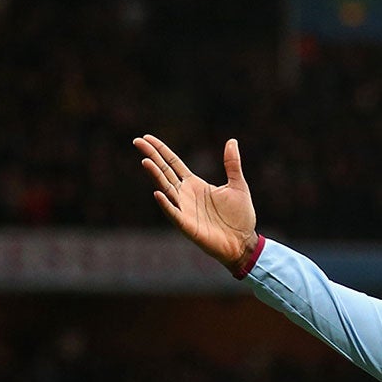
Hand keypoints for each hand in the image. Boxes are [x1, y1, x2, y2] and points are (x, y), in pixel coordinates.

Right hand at [135, 134, 258, 271]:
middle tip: (137, 141)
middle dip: (151, 156)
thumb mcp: (238, 186)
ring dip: (156, 176)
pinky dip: (166, 204)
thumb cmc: (240, 217)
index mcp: (194, 184)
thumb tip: (232, 141)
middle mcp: (185, 195)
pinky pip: (174, 213)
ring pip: (166, 189)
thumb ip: (232, 164)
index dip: (161, 150)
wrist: (244, 243)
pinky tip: (158, 193)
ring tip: (146, 162)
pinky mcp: (187, 225)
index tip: (147, 138)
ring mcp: (184, 209)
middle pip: (164, 172)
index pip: (173, 163)